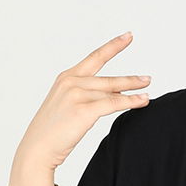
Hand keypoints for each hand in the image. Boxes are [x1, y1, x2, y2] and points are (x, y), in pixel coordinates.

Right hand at [13, 31, 150, 172]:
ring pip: (112, 91)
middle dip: (130, 79)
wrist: (37, 149)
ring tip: (147, 92)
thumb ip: (85, 96)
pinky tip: (142, 101)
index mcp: (66, 77)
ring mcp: (76, 94)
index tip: (128, 36)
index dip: (113, 46)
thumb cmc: (51, 132)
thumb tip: (113, 95)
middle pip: (108, 78)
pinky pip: (113, 103)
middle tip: (147, 78)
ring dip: (133, 92)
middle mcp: (71, 82)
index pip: (94, 58)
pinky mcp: (83, 110)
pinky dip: (130, 102)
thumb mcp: (66, 106)